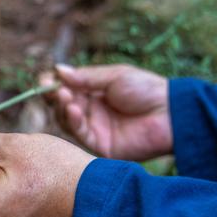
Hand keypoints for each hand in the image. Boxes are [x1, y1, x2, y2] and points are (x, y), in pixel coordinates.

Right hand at [41, 64, 171, 160]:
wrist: (172, 113)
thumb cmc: (147, 90)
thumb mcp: (114, 76)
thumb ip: (86, 77)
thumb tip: (58, 70)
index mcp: (94, 93)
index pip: (67, 89)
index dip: (54, 85)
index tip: (45, 80)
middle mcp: (91, 112)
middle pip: (62, 106)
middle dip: (54, 96)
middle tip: (52, 88)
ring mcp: (95, 129)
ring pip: (66, 121)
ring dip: (62, 108)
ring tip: (65, 96)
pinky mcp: (100, 146)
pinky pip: (80, 135)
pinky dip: (73, 121)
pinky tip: (74, 110)